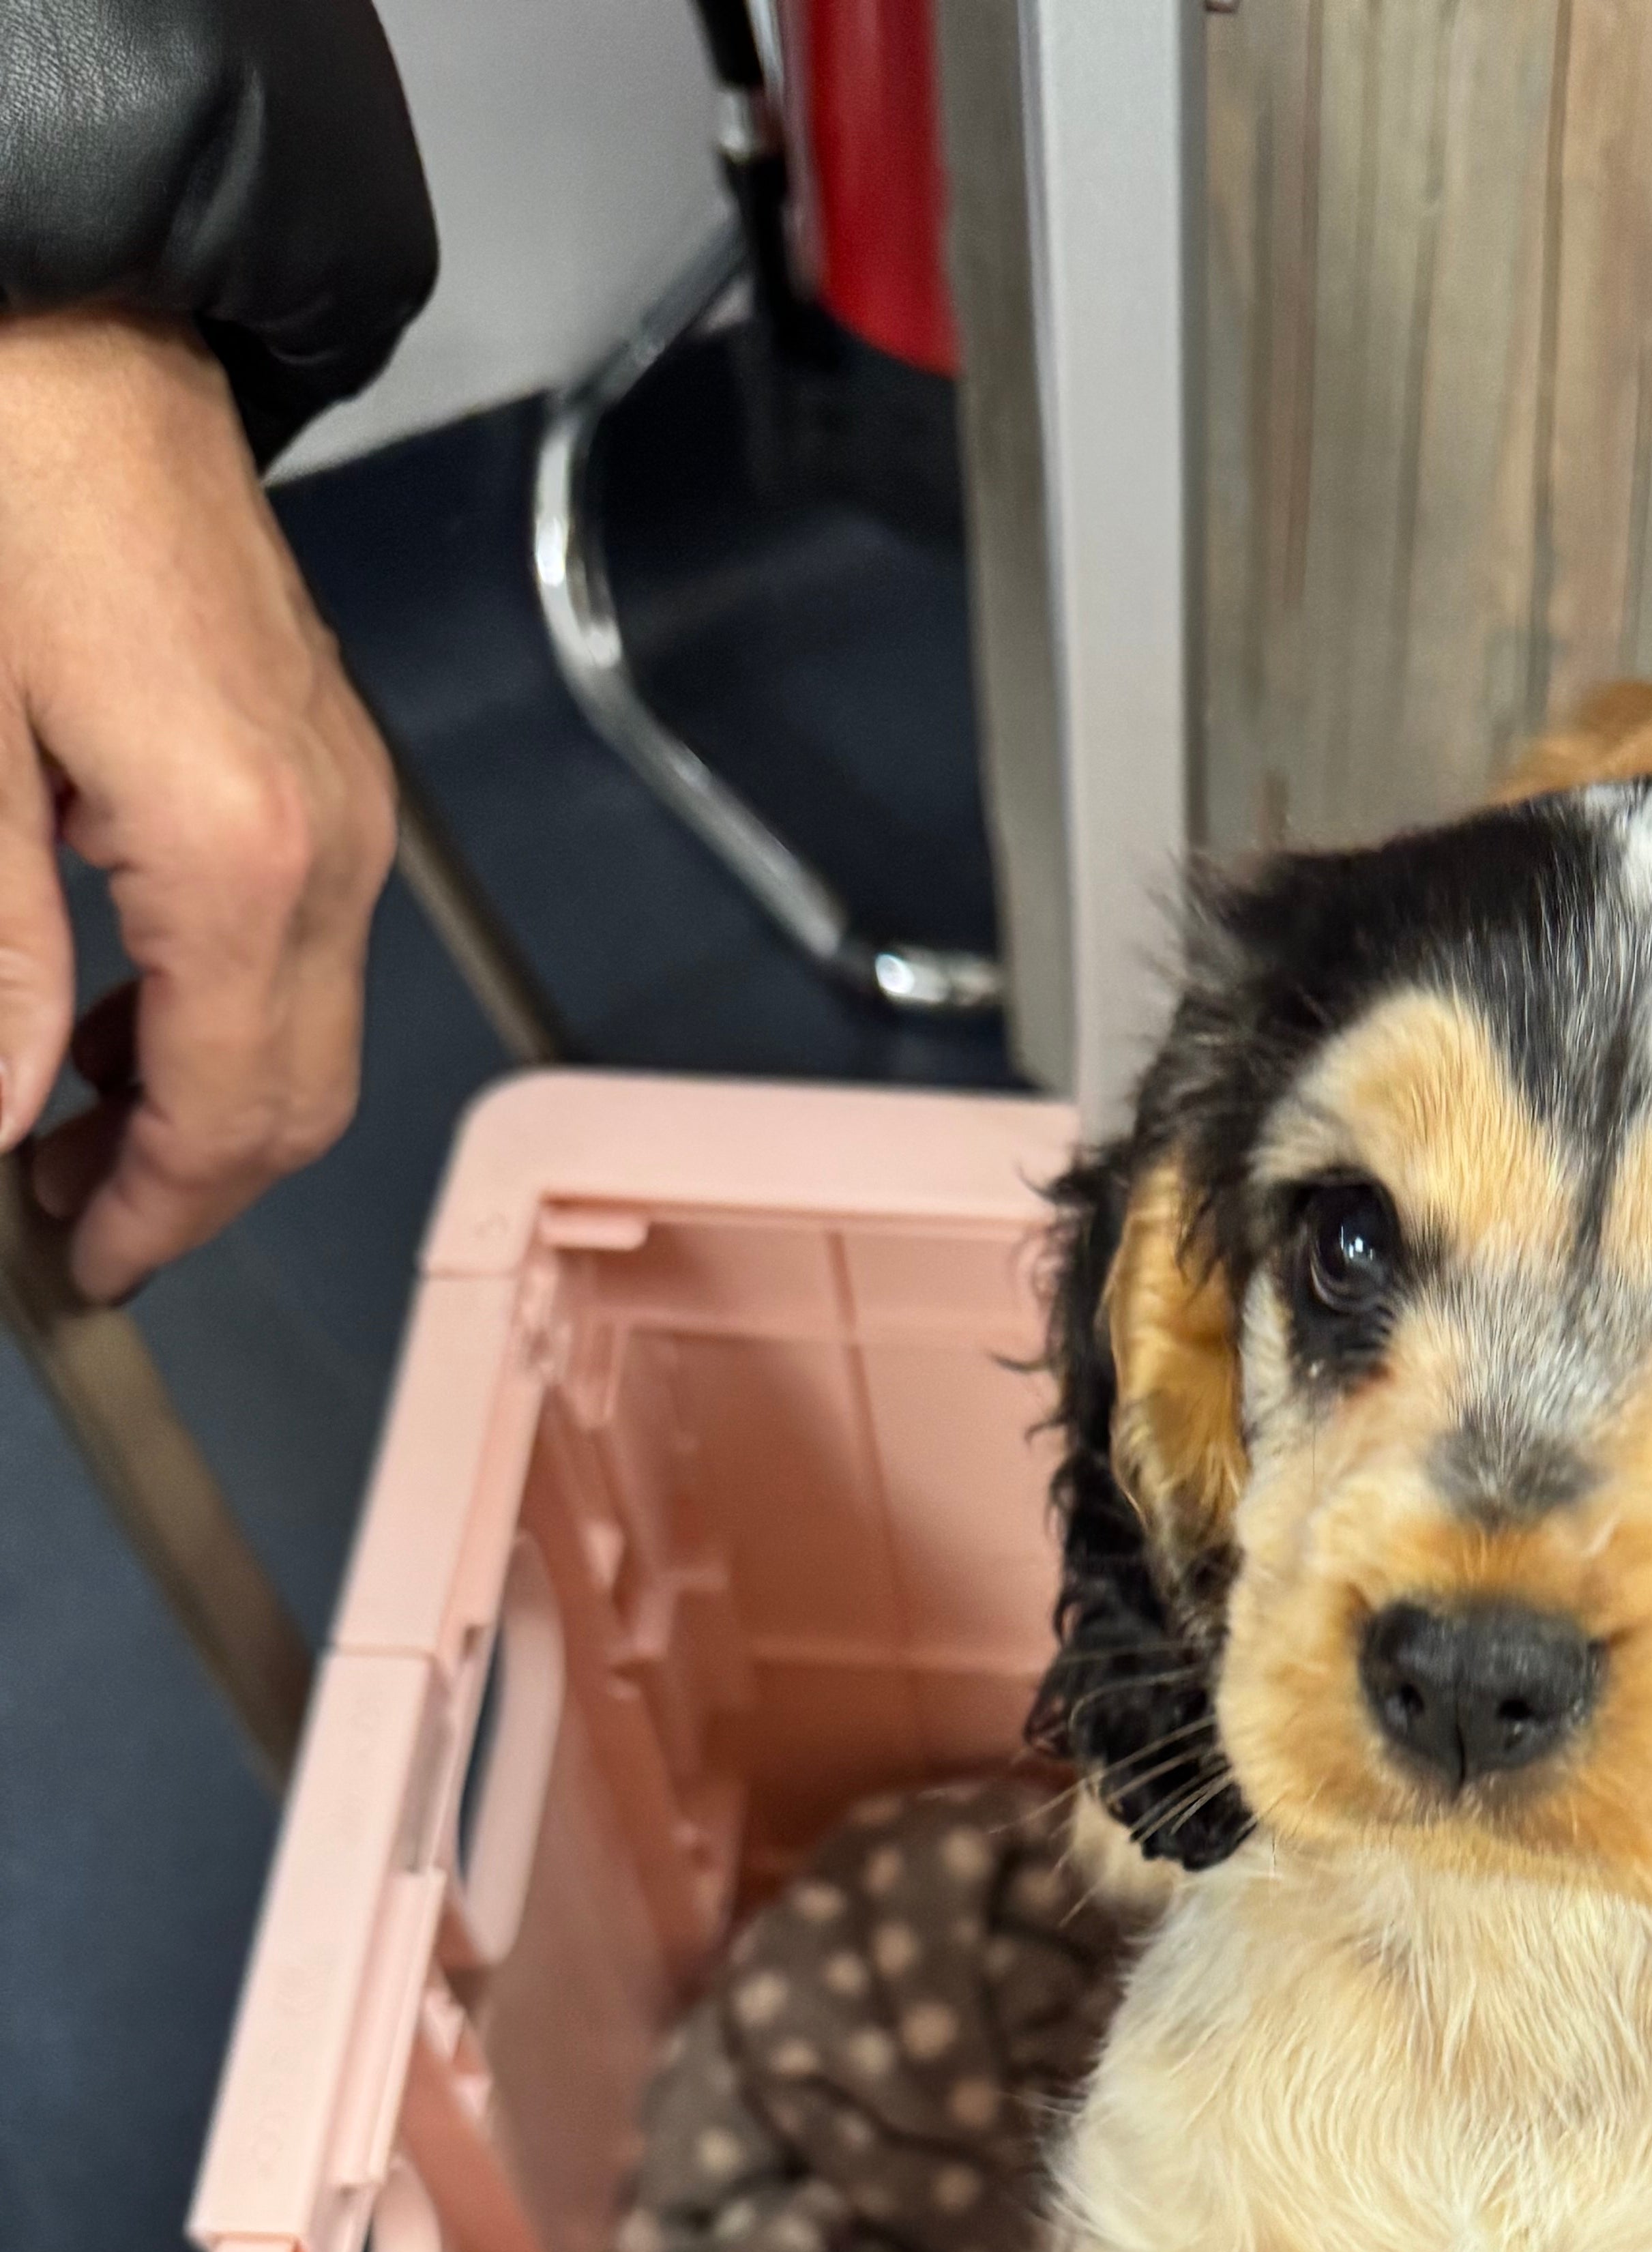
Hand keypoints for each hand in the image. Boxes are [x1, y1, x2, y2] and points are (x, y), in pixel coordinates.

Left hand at [0, 311, 394, 1300]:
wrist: (73, 306)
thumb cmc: (5, 478)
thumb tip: (1, 1112)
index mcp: (237, 856)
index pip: (226, 1111)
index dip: (153, 1215)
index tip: (81, 1268)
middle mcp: (326, 844)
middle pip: (297, 1097)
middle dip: (191, 1186)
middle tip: (71, 1225)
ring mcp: (341, 799)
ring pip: (311, 1030)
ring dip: (206, 1103)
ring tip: (77, 1129)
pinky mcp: (323, 759)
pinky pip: (305, 942)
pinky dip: (225, 1010)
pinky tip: (120, 1009)